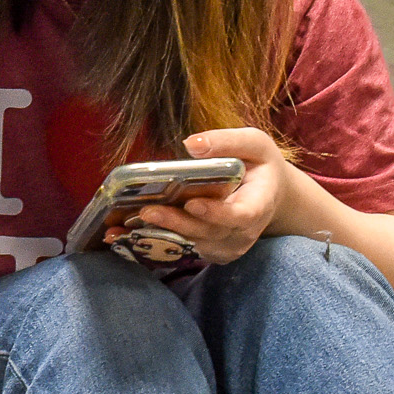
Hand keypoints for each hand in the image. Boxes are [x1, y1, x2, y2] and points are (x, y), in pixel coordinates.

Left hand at [132, 128, 289, 263]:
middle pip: (207, 233)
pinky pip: (180, 249)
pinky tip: (124, 233)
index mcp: (258, 206)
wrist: (269, 195)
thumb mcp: (254, 144)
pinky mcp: (207, 251)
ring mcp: (224, 247)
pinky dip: (152, 241)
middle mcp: (242, 234)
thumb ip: (228, 142)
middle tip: (146, 212)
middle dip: (176, 223)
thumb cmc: (260, 166)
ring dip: (158, 235)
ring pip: (190, 245)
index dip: (216, 214)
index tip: (192, 203)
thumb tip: (192, 143)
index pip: (239, 216)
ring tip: (127, 223)